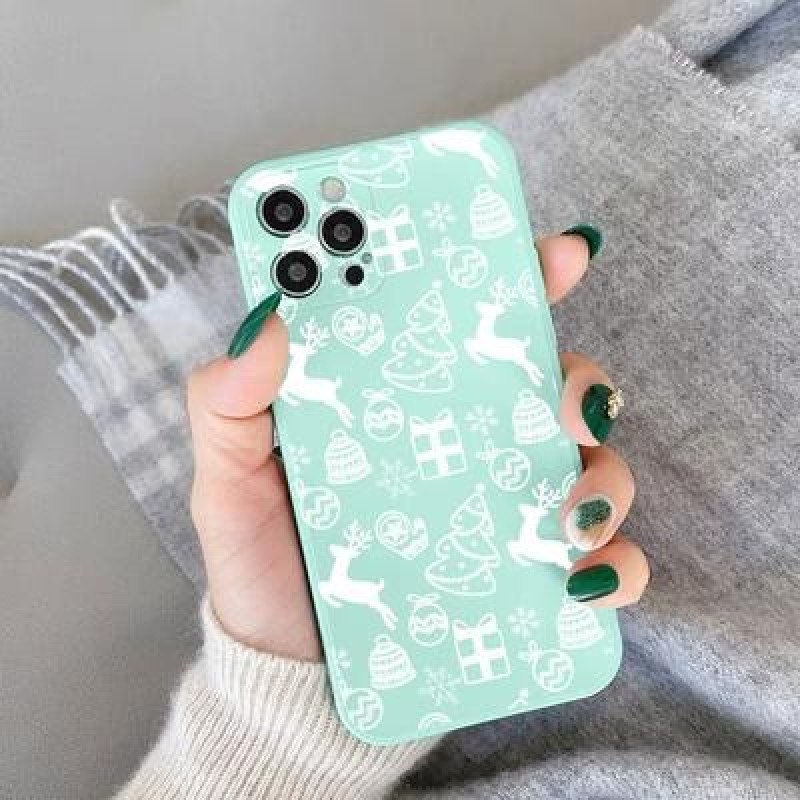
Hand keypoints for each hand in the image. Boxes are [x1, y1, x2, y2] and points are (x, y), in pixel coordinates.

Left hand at [187, 232, 648, 660]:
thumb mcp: (229, 480)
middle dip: (578, 377)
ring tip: (566, 512)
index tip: (554, 255)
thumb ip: (228, 405)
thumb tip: (266, 320)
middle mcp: (467, 444)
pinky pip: (597, 561)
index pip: (468, 322)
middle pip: (549, 385)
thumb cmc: (265, 565)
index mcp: (405, 402)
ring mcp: (502, 510)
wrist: (293, 673)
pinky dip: (612, 564)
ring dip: (603, 475)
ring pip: (590, 464)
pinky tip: (582, 578)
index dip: (518, 277)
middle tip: (564, 402)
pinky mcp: (524, 579)